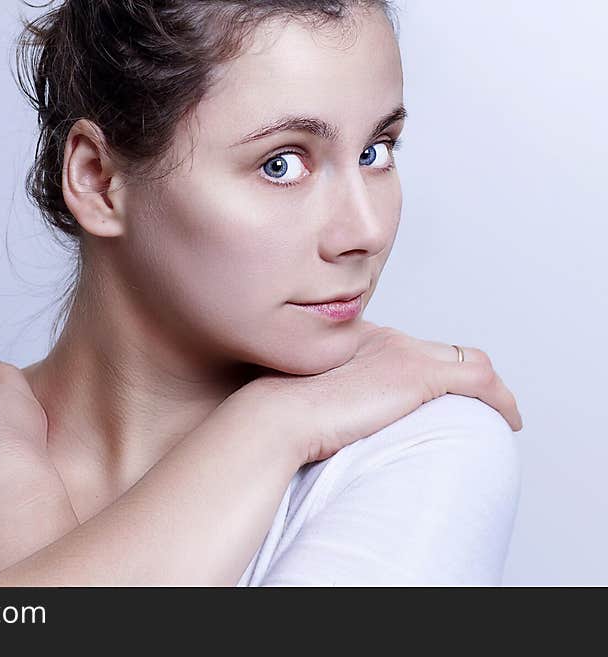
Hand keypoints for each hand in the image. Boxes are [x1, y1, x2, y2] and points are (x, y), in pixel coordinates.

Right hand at [240, 321, 523, 464]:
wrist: (274, 416)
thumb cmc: (276, 417)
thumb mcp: (299, 399)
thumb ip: (318, 399)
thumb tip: (323, 425)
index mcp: (353, 340)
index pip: (404, 349)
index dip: (422, 373)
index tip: (424, 401)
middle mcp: (381, 338)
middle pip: (437, 352)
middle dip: (457, 379)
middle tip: (471, 408)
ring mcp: (401, 353)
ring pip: (465, 361)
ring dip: (485, 390)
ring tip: (497, 415)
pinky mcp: (418, 375)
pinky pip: (480, 380)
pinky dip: (501, 399)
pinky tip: (509, 421)